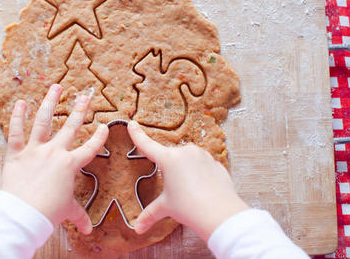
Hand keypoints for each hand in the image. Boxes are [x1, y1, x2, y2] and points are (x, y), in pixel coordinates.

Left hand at [1, 84, 108, 234]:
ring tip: (56, 87)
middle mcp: (55, 152)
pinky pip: (16, 132)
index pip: (90, 148)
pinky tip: (21, 102)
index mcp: (70, 165)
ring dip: (50, 102)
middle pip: (70, 127)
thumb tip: (89, 230)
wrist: (23, 215)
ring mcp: (35, 150)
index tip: (104, 126)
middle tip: (85, 95)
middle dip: (80, 109)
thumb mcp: (67, 210)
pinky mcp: (16, 153)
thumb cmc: (47, 213)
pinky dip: (17, 116)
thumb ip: (79, 216)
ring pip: (43, 121)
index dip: (99, 137)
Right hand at [127, 121, 248, 240]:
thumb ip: (150, 214)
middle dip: (169, 170)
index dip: (138, 135)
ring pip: (188, 160)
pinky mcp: (215, 162)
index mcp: (169, 159)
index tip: (132, 124)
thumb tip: (138, 228)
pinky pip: (203, 165)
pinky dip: (200, 174)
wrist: (219, 213)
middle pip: (170, 157)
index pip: (148, 145)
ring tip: (189, 191)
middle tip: (175, 189)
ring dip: (185, 171)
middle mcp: (186, 152)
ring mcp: (202, 155)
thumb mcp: (166, 208)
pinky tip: (201, 189)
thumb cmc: (190, 208)